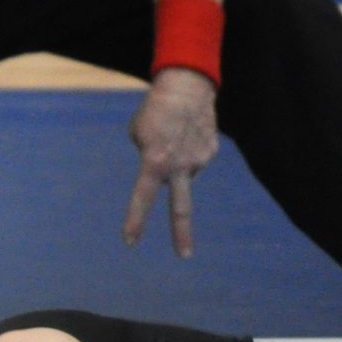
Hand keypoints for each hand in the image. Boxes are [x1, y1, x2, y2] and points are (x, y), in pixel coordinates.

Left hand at [123, 67, 219, 258]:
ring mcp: (199, 161)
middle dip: (182, 234)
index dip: (136, 220)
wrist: (187, 85)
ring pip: (183, 172)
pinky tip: (186, 133)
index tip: (130, 241)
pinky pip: (195, 159)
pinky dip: (188, 150)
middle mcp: (179, 167)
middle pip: (181, 208)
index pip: (143, 198)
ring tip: (173, 136)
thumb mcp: (138, 134)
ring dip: (176, 162)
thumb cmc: (155, 109)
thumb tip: (161, 171)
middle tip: (184, 256)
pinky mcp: (211, 152)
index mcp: (155, 163)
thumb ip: (146, 157)